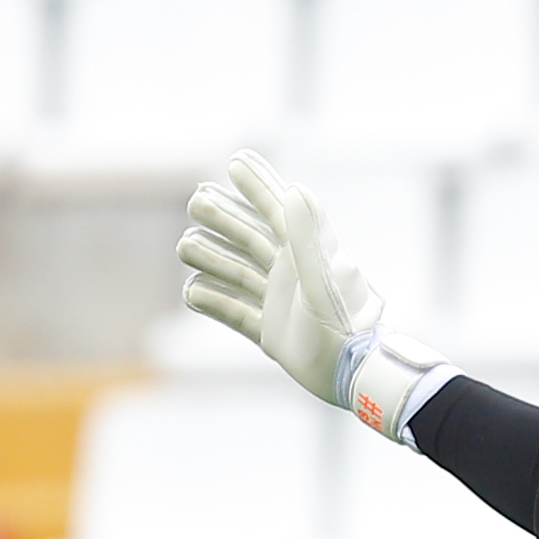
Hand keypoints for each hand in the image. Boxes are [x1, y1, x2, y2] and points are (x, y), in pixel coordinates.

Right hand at [177, 149, 452, 440]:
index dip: (260, 185)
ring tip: (183, 244)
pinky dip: (215, 302)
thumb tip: (292, 190)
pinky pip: (237, 314)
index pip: (280, 210)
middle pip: (252, 238)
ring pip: (239, 273)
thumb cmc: (346, 328)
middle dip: (224, 218)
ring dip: (212, 257)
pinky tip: (191, 292)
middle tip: (194, 200)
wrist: (355, 377)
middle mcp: (294, 275)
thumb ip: (308, 237)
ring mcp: (281, 304)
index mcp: (310, 255)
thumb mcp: (323, 281)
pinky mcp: (273, 334)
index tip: (236, 161)